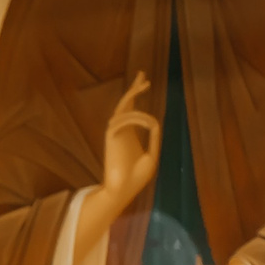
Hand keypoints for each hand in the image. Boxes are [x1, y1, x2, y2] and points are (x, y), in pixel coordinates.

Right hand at [96, 74, 160, 210]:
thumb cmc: (137, 178)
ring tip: (143, 83)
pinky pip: (121, 120)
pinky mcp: (111, 138)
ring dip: (133, 95)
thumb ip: (153, 138)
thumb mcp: (151, 156)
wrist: (123, 190)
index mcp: (131, 135)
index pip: (134, 111)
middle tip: (142, 73)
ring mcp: (116, 134)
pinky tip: (147, 121)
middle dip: (134, 89)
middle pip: (125, 104)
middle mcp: (123, 131)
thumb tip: (153, 121)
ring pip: (122, 108)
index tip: (146, 83)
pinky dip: (135, 118)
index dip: (138, 97)